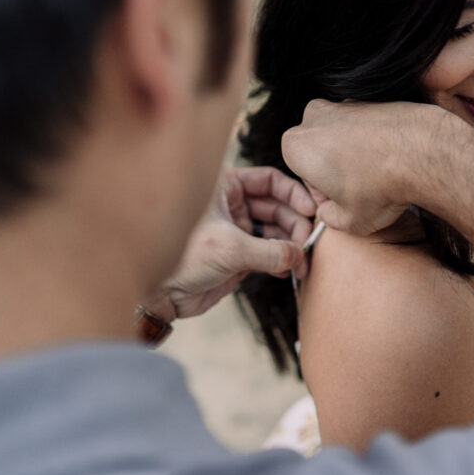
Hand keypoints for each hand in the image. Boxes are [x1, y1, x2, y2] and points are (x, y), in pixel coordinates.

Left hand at [143, 166, 315, 321]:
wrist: (162, 294)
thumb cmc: (181, 258)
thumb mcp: (228, 248)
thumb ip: (269, 251)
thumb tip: (298, 256)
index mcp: (225, 188)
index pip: (269, 180)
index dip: (293, 193)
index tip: (311, 210)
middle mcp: (233, 205)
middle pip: (278, 206)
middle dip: (295, 223)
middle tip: (307, 243)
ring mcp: (238, 230)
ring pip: (277, 231)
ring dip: (292, 245)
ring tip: (301, 261)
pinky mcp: (241, 255)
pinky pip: (271, 253)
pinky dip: (283, 260)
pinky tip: (289, 269)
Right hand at [282, 99, 462, 234]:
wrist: (423, 151)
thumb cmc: (380, 188)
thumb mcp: (349, 221)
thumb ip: (329, 218)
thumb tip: (329, 212)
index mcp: (295, 145)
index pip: (303, 176)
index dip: (325, 194)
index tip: (344, 203)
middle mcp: (313, 117)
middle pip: (319, 152)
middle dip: (335, 170)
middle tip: (362, 192)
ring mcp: (343, 104)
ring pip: (341, 137)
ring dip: (354, 155)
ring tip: (380, 177)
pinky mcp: (370, 99)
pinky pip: (364, 126)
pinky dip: (374, 142)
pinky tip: (392, 159)